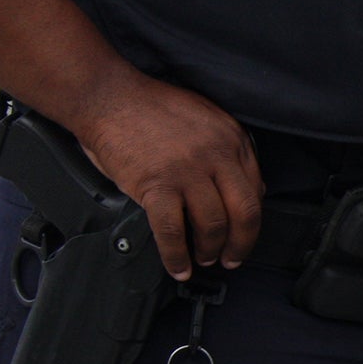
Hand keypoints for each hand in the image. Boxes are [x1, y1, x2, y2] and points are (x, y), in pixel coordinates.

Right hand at [71, 73, 264, 280]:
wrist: (106, 96)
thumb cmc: (149, 107)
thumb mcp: (203, 118)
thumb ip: (224, 149)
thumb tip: (238, 186)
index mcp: (231, 138)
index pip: (256, 189)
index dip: (251, 219)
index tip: (244, 233)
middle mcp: (216, 154)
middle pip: (245, 212)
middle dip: (242, 243)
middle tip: (232, 258)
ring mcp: (187, 171)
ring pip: (213, 225)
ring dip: (210, 250)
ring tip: (203, 259)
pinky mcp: (156, 185)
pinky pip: (173, 231)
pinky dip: (177, 256)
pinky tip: (178, 266)